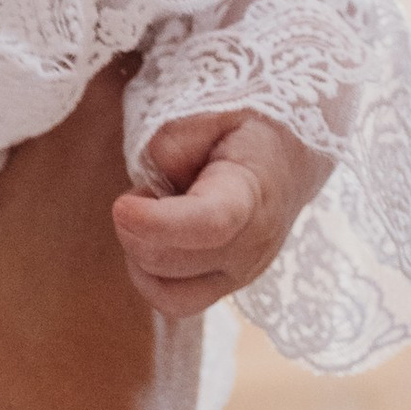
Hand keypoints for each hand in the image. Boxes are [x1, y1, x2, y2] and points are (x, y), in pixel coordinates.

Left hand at [112, 109, 330, 317]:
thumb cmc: (245, 129)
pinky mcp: (225, 287)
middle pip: (171, 262)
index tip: (121, 205)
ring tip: (150, 216)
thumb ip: (179, 137)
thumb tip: (157, 181)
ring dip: (140, 256)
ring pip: (169, 295)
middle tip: (141, 191)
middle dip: (134, 228)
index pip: (210, 223)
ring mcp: (241, 275)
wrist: (289, 157)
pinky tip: (154, 238)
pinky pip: (175, 302)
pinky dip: (149, 276)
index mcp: (253, 193)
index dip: (157, 222)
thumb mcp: (216, 107)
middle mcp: (252, 247)